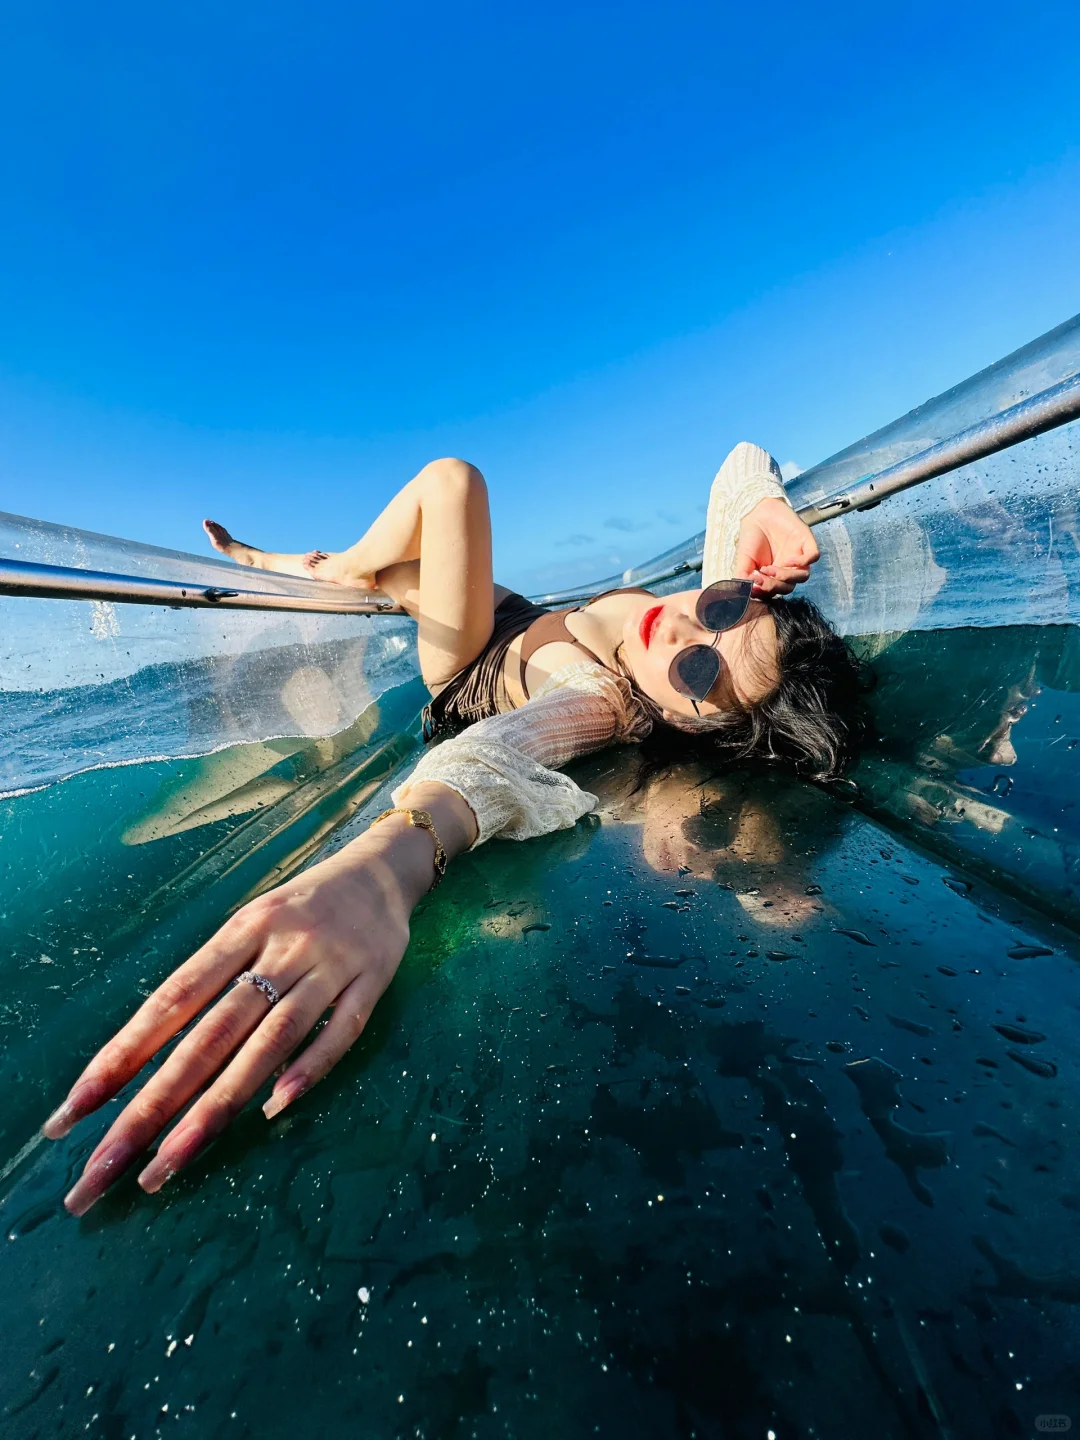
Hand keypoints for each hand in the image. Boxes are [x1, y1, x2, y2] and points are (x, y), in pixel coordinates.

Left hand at [44, 785, 474, 1214]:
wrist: (382, 870)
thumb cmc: (302, 906)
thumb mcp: (250, 922)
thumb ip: (214, 975)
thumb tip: (153, 1043)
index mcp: (242, 929)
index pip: (172, 999)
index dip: (123, 1053)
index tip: (77, 1107)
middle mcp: (281, 948)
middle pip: (212, 1031)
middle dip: (158, 1100)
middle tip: (114, 1161)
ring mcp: (329, 966)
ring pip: (271, 1040)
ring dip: (220, 1104)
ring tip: (173, 1158)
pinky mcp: (372, 982)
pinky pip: (341, 1031)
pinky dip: (309, 1067)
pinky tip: (275, 1107)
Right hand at [734, 497, 819, 595]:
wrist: (758, 511)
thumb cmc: (751, 537)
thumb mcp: (743, 560)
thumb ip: (743, 576)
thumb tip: (745, 592)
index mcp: (774, 576)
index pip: (774, 591)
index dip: (765, 592)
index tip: (753, 586)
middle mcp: (788, 569)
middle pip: (789, 587)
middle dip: (774, 586)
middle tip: (759, 578)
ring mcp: (799, 556)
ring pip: (802, 576)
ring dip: (786, 576)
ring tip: (769, 569)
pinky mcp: (807, 543)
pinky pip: (813, 557)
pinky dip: (803, 561)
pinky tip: (789, 559)